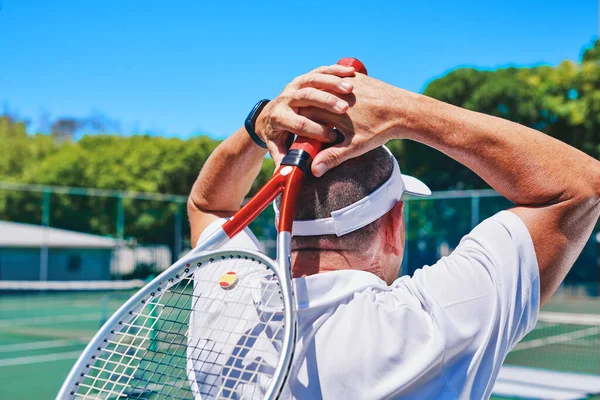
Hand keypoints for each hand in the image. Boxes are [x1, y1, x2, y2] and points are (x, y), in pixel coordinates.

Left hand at [254, 64, 355, 164]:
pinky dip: (336, 70)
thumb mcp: (277, 147)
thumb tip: (286, 176)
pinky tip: (351, 74)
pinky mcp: (305, 77)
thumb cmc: (275, 134)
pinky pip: (322, 70)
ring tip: (350, 91)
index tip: (332, 137)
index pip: (299, 122)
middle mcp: (286, 96)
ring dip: (332, 83)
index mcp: (278, 116)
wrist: (267, 116)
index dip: (316, 129)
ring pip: (316, 79)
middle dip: (327, 101)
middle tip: (345, 109)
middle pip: (308, 95)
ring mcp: (295, 83)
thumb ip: (284, 159)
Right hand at [298, 73, 413, 176]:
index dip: (300, 122)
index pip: (306, 113)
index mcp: (333, 112)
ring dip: (317, 94)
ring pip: (323, 86)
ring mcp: (346, 83)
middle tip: (303, 117)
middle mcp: (337, 94)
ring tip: (315, 105)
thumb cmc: (379, 130)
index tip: (297, 131)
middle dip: (306, 108)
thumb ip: (332, 157)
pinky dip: (330, 85)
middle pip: (312, 98)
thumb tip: (314, 170)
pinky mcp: (355, 77)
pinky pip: (336, 79)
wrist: (403, 110)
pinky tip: (329, 92)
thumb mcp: (355, 147)